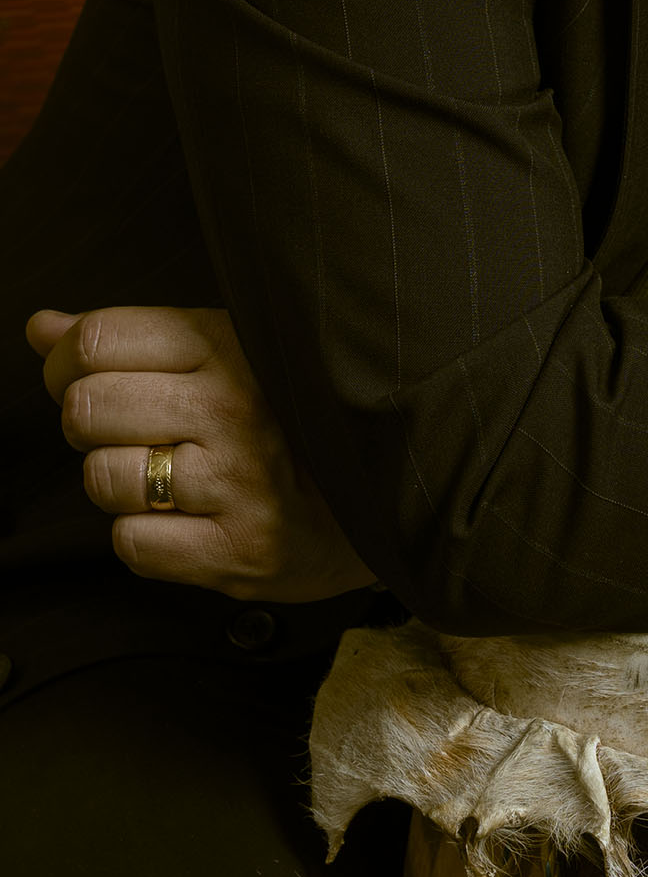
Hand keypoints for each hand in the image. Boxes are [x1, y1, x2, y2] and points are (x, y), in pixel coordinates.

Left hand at [27, 305, 377, 604]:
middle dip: (89, 424)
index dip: (65, 363)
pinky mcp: (240, 550)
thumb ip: (128, 338)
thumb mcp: (221, 353)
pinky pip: (131, 544)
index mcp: (230, 344)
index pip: (96, 340)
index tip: (81, 377)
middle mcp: (235, 406)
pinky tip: (184, 519)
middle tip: (129, 431)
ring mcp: (240, 481)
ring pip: (102, 477)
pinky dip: (144, 536)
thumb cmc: (285, 417)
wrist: (378, 498)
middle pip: (86, 407)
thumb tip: (40, 326)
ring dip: (118, 482)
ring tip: (163, 476)